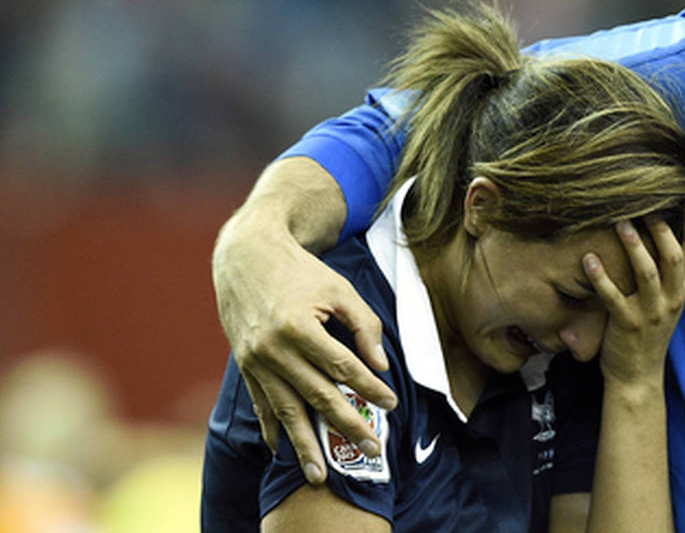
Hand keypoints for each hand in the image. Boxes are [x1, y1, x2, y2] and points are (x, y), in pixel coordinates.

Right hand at [213, 207, 396, 483]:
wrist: (246, 257)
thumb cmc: (301, 272)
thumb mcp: (339, 289)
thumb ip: (363, 327)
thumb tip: (381, 367)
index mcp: (299, 327)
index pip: (342, 367)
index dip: (369, 387)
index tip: (390, 404)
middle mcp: (273, 349)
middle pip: (316, 396)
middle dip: (346, 426)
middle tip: (372, 450)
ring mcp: (255, 361)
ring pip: (285, 411)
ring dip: (304, 445)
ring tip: (320, 475)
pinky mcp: (245, 366)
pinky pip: (260, 404)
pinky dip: (272, 429)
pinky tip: (282, 451)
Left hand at [584, 201, 684, 387]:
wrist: (637, 378)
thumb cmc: (647, 334)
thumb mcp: (666, 302)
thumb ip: (666, 274)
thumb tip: (656, 233)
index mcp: (681, 289)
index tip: (684, 193)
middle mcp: (671, 298)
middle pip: (673, 255)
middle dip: (661, 226)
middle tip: (645, 202)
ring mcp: (651, 312)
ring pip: (647, 273)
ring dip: (634, 245)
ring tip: (620, 221)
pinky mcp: (627, 325)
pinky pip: (613, 297)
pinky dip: (600, 277)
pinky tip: (587, 259)